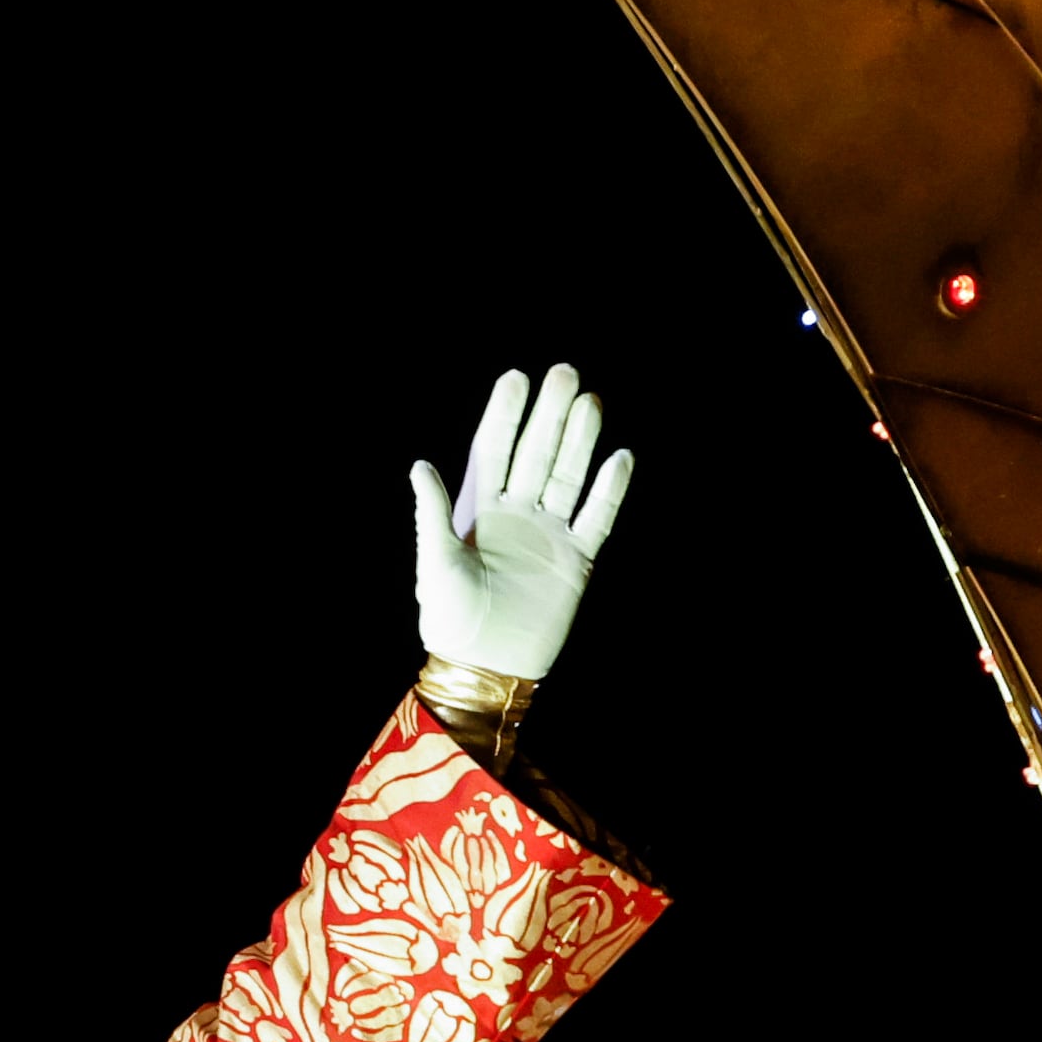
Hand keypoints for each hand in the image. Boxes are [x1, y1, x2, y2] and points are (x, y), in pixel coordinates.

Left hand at [410, 363, 635, 681]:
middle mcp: (517, 514)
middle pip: (537, 453)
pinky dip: (610, 490)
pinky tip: (621, 458)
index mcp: (479, 510)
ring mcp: (549, 534)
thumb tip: (420, 465)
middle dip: (549, 414)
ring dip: (580, 441)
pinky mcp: (576, 560)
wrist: (486, 668)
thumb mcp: (435, 566)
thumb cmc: (450, 620)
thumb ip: (432, 515)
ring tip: (590, 402)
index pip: (495, 451)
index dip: (505, 416)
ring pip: (569, 476)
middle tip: (564, 373)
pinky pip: (597, 518)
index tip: (516, 378)